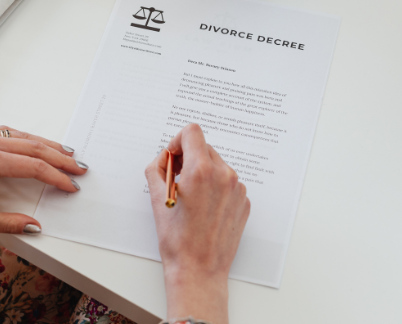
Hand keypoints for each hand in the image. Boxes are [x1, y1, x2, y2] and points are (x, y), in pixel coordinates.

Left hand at [0, 126, 85, 234]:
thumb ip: (4, 223)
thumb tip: (34, 226)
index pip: (34, 166)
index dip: (57, 177)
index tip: (71, 186)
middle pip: (34, 147)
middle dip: (60, 158)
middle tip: (79, 168)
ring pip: (21, 134)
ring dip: (46, 144)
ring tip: (66, 152)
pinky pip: (5, 130)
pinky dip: (25, 135)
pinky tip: (32, 141)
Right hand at [145, 124, 249, 323]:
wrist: (199, 269)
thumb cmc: (177, 239)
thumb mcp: (157, 198)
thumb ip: (157, 167)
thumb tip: (164, 157)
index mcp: (201, 171)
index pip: (192, 132)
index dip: (178, 141)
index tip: (173, 156)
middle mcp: (224, 175)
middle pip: (205, 148)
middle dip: (188, 158)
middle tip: (176, 180)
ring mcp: (237, 189)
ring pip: (217, 166)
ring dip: (202, 174)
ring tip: (191, 199)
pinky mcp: (244, 202)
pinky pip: (228, 183)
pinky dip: (215, 189)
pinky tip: (205, 209)